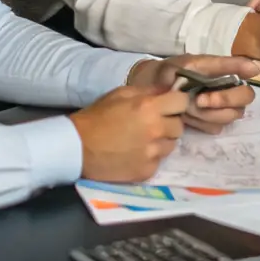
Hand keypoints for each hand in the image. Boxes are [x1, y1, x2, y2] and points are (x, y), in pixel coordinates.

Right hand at [69, 84, 189, 182]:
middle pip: (179, 126)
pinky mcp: (146, 171)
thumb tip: (169, 89)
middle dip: (169, 123)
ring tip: (143, 140)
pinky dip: (151, 158)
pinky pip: (159, 161)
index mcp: (150, 107)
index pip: (182, 102)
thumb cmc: (98, 116)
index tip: (169, 106)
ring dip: (161, 141)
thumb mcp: (121, 94)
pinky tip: (135, 154)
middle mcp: (156, 130)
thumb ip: (148, 91)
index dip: (176, 102)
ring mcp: (152, 153)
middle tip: (153, 124)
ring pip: (171, 145)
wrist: (77, 147)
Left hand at [126, 54, 259, 133]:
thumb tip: (222, 73)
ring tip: (187, 110)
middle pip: (245, 96)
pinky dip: (203, 124)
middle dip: (225, 99)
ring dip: (209, 114)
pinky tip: (187, 118)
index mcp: (215, 69)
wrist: (145, 97)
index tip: (253, 71)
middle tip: (200, 101)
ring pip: (232, 114)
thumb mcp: (174, 67)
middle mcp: (224, 87)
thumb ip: (194, 69)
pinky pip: (217, 127)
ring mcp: (219, 106)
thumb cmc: (162, 76)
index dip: (247, 68)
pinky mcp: (211, 122)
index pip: (238, 66)